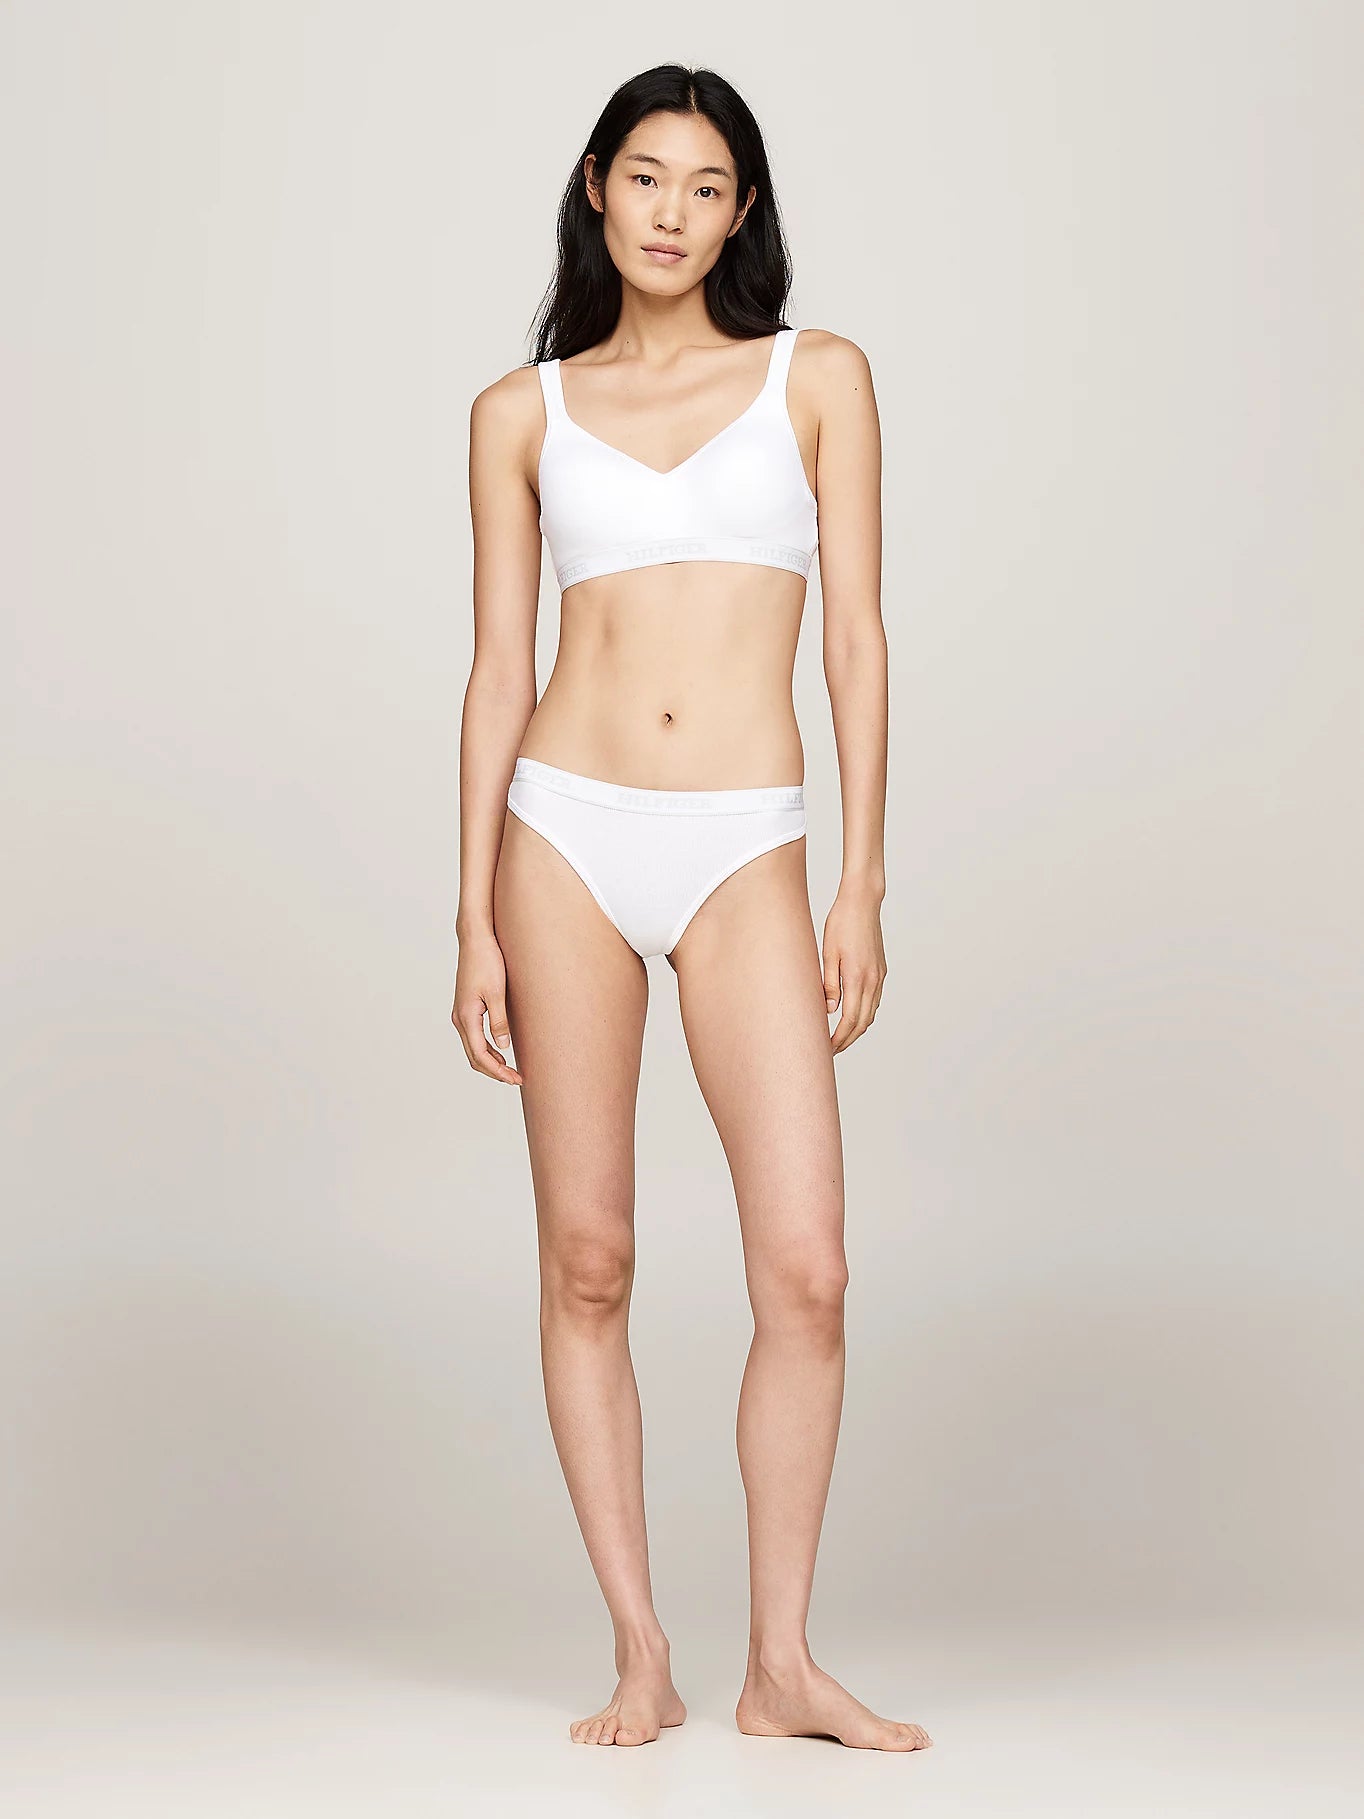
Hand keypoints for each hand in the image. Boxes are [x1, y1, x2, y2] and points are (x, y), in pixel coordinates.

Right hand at [451, 928, 523, 1084]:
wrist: (476, 939)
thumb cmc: (488, 961)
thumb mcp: (498, 992)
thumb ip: (499, 1021)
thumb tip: (503, 1047)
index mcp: (466, 1016)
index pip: (480, 1055)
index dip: (498, 1071)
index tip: (516, 1078)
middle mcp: (460, 1018)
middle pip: (474, 1057)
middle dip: (495, 1071)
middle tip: (517, 1079)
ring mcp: (461, 1014)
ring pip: (473, 1048)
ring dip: (490, 1062)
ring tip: (511, 1070)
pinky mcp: (466, 1008)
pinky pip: (473, 1037)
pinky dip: (486, 1049)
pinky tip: (501, 1051)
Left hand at [822, 886, 886, 1054]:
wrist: (863, 902)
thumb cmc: (841, 923)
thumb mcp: (828, 953)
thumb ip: (830, 984)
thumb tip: (830, 1011)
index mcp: (858, 978)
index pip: (849, 1021)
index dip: (838, 1039)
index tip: (825, 1050)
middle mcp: (873, 981)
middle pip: (862, 1023)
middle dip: (847, 1040)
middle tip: (830, 1050)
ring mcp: (880, 976)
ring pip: (870, 1014)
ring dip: (856, 1030)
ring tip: (839, 1037)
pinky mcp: (881, 970)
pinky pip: (874, 1001)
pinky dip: (864, 1015)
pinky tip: (852, 1015)